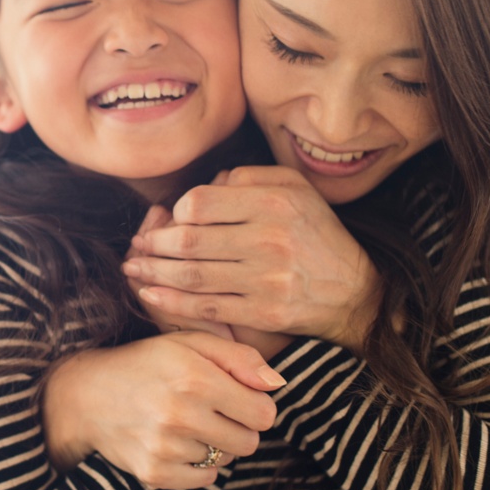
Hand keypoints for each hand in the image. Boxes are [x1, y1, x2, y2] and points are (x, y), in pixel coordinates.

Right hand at [41, 331, 285, 489]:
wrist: (86, 394)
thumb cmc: (146, 363)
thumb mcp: (190, 343)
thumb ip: (240, 356)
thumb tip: (277, 384)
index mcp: (195, 377)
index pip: (265, 414)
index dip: (255, 405)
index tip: (236, 398)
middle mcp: (181, 414)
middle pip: (249, 442)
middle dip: (237, 427)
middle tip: (210, 411)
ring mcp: (166, 447)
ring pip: (225, 461)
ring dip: (213, 444)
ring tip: (184, 423)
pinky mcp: (154, 472)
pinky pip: (203, 480)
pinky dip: (196, 466)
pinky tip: (174, 443)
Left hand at [123, 166, 381, 350]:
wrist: (356, 293)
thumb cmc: (316, 234)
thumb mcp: (295, 189)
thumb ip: (249, 176)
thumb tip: (207, 184)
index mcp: (273, 202)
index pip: (199, 203)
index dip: (174, 213)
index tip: (166, 222)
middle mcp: (269, 239)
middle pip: (189, 240)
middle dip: (152, 246)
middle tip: (136, 247)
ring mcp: (266, 279)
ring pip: (192, 275)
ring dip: (153, 273)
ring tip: (133, 269)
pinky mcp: (263, 313)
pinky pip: (206, 308)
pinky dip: (172, 302)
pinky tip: (149, 295)